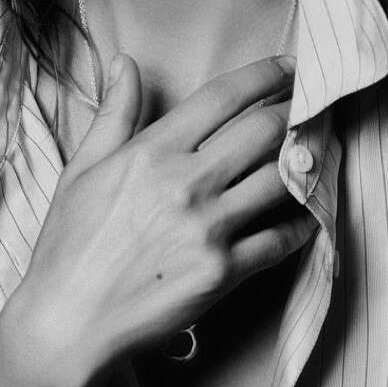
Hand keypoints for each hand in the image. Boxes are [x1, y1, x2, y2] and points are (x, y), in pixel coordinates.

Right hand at [0, 52, 314, 386]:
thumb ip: (112, 114)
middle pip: (264, 131)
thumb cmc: (68, 247)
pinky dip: (302, 223)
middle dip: (297, 111)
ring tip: (319, 153)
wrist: (68, 322)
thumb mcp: (80, 170)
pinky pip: (281, 240)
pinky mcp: (223, 272)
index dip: (265, 75)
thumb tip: (125, 64)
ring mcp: (209, 229)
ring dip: (307, 162)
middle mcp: (187, 184)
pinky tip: (307, 213)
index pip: (223, 98)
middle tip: (312, 106)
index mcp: (152, 153)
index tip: (288, 69)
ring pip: (282, 180)